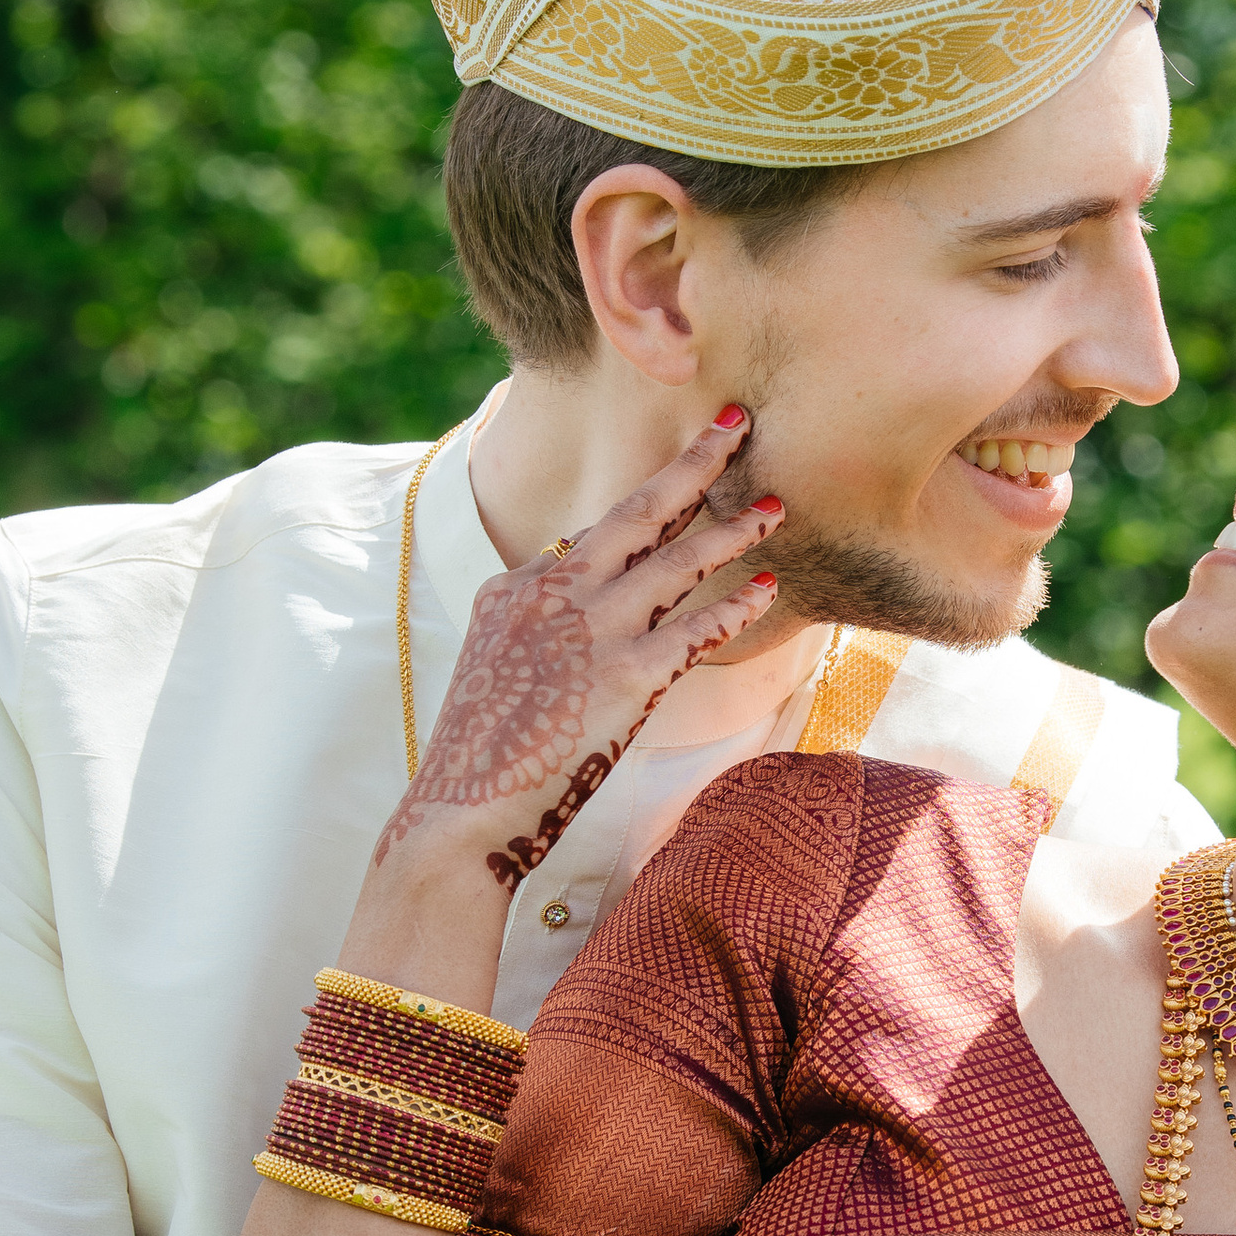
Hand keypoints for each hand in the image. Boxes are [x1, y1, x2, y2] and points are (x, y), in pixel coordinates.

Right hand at [378, 408, 782, 890]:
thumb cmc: (481, 759)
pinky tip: (770, 588)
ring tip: (776, 504)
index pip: (592, 537)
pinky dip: (736, 607)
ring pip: (675, 562)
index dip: (647, 508)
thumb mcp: (495, 671)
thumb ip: (536, 635)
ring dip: (731, 529)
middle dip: (691, 465)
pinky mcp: (624, 677)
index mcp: (516, 589)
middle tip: (735, 424)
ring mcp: (589, 631)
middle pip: (634, 514)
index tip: (686, 480)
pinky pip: (695, 630)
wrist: (460, 811)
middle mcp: (552, 594)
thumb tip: (580, 631)